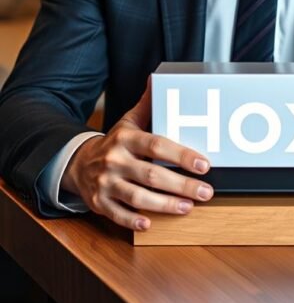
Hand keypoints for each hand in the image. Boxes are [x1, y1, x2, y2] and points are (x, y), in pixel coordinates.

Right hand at [61, 81, 212, 229]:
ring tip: (187, 207)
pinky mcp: (99, 203)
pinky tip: (150, 223)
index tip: (204, 164)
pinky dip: (133, 221)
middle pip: (152, 175)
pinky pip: (118, 215)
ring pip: (138, 197)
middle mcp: (115, 160)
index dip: (182, 156)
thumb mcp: (128, 122)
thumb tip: (158, 79)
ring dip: (165, 205)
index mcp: (125, 138)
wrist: (78, 163)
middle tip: (206, 192)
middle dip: (183, 186)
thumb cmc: (114, 144)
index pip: (157, 145)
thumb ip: (147, 105)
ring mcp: (105, 183)